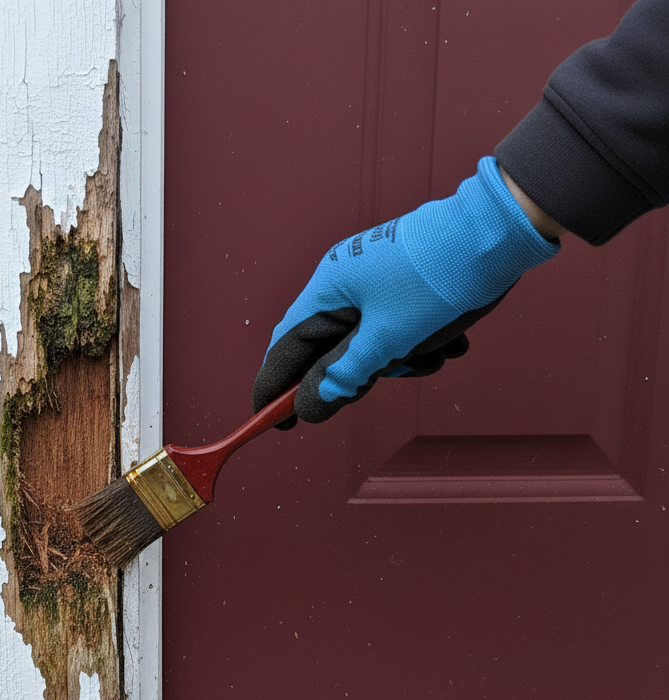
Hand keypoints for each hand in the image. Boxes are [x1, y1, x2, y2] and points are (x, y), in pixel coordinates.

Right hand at [253, 157, 559, 428]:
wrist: (497, 235)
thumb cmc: (437, 278)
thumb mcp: (388, 338)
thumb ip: (344, 374)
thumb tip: (310, 404)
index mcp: (327, 289)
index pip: (285, 346)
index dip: (273, 386)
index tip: (270, 420)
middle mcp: (344, 285)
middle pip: (329, 350)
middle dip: (358, 374)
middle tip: (374, 387)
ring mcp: (375, 285)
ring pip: (370, 345)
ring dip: (400, 362)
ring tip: (434, 353)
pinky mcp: (404, 288)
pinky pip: (397, 331)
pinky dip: (419, 345)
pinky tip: (451, 342)